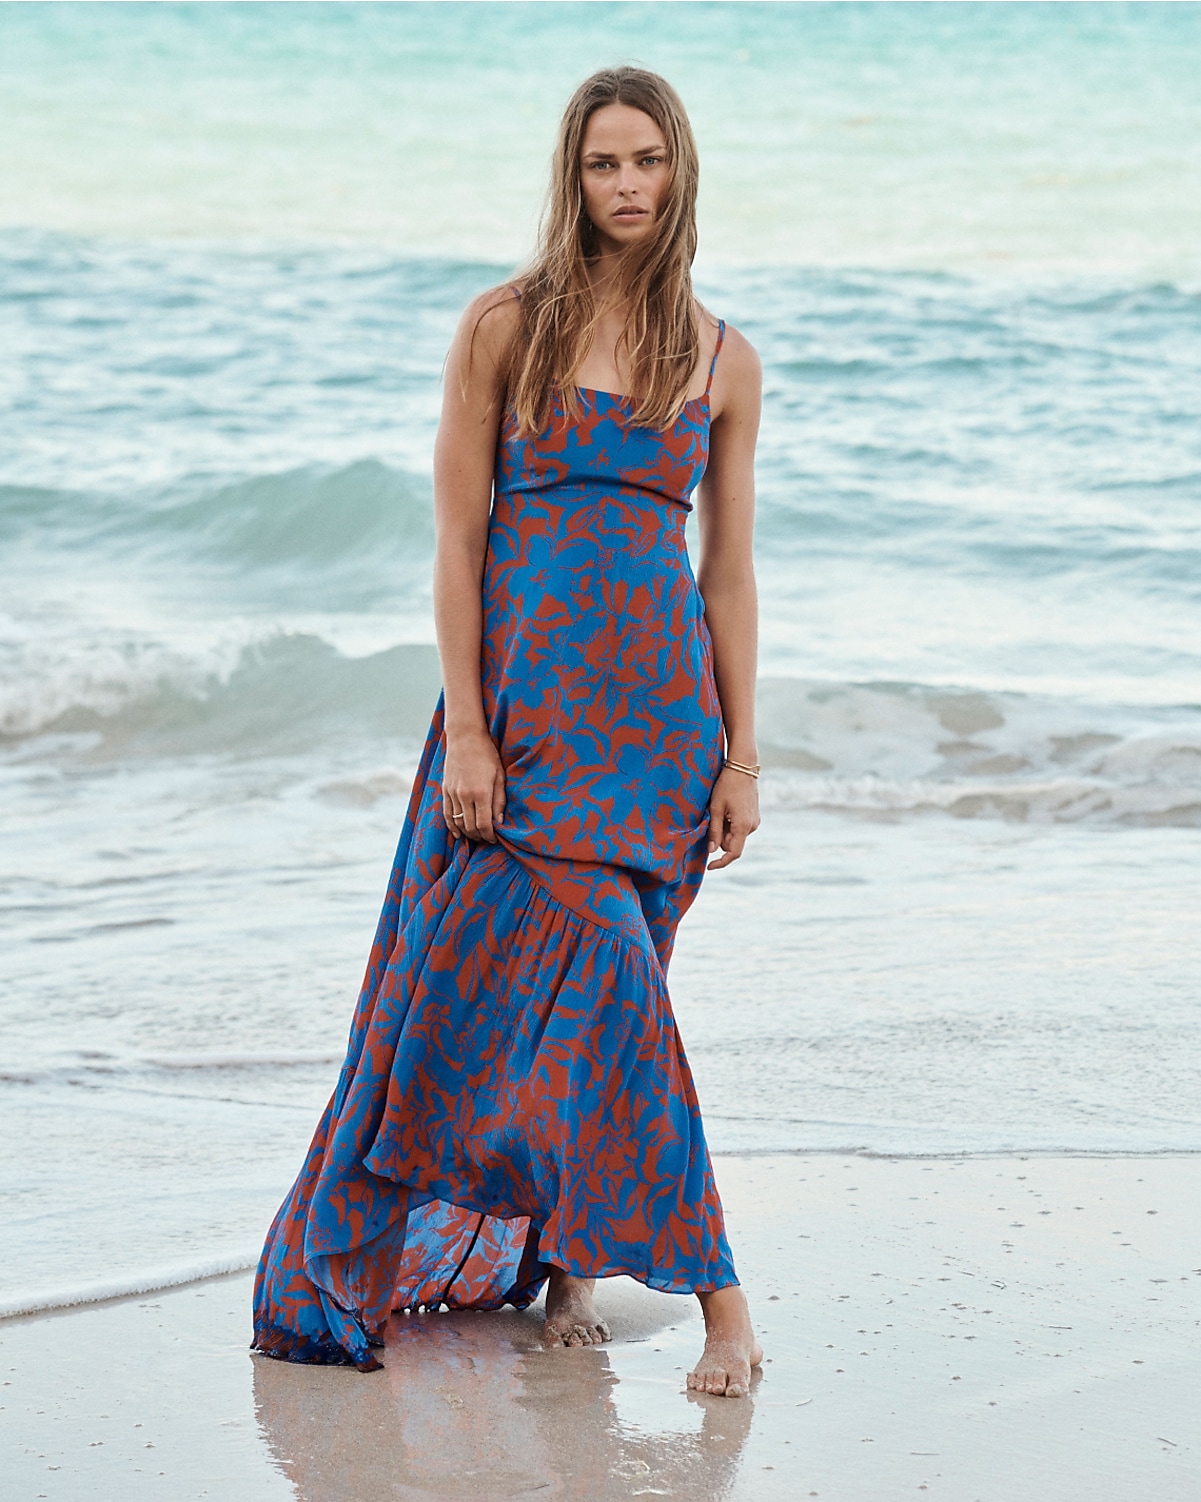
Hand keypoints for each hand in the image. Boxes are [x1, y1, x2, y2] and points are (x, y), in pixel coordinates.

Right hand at [442, 728, 505, 842]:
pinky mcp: (445, 789)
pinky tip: (458, 833)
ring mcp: (452, 793)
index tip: (495, 839)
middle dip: (479, 836)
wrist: (465, 737)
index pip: (484, 824)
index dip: (489, 835)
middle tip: (487, 839)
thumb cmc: (487, 754)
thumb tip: (499, 822)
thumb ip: (499, 800)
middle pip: (470, 826)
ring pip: (458, 822)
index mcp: (481, 792)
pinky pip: (446, 813)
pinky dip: (452, 826)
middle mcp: (465, 795)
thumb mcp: (500, 776)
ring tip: (476, 836)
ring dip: (467, 833)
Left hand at [707, 766, 759, 869]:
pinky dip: (731, 823)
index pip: (733, 853)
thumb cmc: (726, 785)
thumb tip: (712, 851)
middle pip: (732, 843)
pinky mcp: (754, 816)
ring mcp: (755, 821)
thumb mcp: (715, 808)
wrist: (743, 767)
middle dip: (721, 838)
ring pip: (735, 835)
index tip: (709, 866)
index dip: (721, 862)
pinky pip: (740, 827)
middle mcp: (752, 826)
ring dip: (726, 829)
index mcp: (743, 826)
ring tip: (721, 809)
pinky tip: (727, 807)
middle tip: (712, 818)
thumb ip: (715, 831)